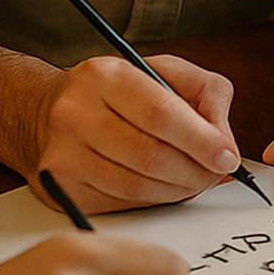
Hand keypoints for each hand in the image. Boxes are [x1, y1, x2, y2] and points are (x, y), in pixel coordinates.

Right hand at [33, 54, 241, 213]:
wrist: (46, 112)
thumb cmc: (114, 92)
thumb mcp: (164, 71)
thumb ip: (206, 94)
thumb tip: (225, 143)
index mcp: (104, 76)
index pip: (162, 114)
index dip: (202, 141)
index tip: (227, 157)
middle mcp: (76, 114)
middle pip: (151, 156)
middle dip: (196, 172)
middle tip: (216, 175)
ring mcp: (63, 155)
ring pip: (138, 186)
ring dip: (178, 191)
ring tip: (195, 181)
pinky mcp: (61, 189)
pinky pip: (121, 204)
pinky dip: (153, 201)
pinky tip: (165, 188)